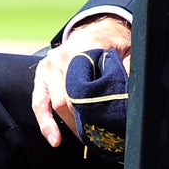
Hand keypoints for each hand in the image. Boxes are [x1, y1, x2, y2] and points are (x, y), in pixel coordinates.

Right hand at [32, 13, 131, 147]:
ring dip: (64, 125)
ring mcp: (48, 65)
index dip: (90, 109)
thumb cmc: (115, 43)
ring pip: (51, 103)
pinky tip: (54, 139)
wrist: (98, 28)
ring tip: (81, 140)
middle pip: (65, 99)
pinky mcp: (41, 74)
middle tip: (95, 138)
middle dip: (78, 121)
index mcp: (84, 49)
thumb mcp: (128, 51)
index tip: (101, 125)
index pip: (81, 87)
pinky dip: (45, 121)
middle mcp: (61, 57)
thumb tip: (130, 95)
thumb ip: (126, 70)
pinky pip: (38, 101)